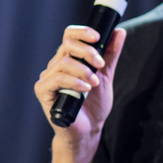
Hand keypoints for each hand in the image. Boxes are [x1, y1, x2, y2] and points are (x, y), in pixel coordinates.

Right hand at [34, 25, 126, 157]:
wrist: (88, 130)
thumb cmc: (94, 104)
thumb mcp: (106, 76)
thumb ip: (111, 55)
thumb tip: (119, 32)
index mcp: (69, 59)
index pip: (70, 36)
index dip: (83, 32)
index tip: (98, 37)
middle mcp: (56, 65)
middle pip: (67, 45)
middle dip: (87, 52)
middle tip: (100, 64)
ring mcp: (48, 78)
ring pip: (64, 62)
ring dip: (83, 71)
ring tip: (95, 83)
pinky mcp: (43, 91)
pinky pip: (57, 79)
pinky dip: (74, 81)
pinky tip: (85, 89)